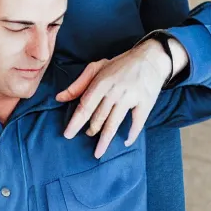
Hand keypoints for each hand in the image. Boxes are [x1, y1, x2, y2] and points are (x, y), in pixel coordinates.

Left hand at [56, 41, 170, 158]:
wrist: (151, 58)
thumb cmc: (121, 64)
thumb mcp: (98, 67)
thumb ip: (79, 84)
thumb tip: (59, 98)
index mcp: (102, 82)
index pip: (85, 106)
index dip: (75, 122)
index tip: (68, 135)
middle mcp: (115, 91)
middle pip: (99, 116)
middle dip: (91, 130)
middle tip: (87, 136)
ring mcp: (131, 97)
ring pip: (114, 122)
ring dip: (105, 139)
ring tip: (98, 152)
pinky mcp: (146, 103)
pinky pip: (137, 122)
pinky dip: (131, 134)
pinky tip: (125, 142)